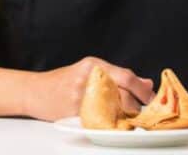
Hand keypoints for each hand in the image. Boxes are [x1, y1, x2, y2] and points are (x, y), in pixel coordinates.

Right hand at [24, 56, 154, 121]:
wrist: (34, 91)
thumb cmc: (63, 82)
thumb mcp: (90, 71)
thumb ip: (118, 77)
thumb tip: (146, 83)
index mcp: (94, 65)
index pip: (127, 76)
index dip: (143, 90)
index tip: (153, 99)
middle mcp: (88, 77)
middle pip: (122, 94)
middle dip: (136, 106)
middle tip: (142, 114)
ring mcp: (80, 95)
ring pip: (112, 108)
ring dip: (123, 116)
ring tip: (126, 119)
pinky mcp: (73, 111)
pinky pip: (98, 119)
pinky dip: (107, 123)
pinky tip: (109, 123)